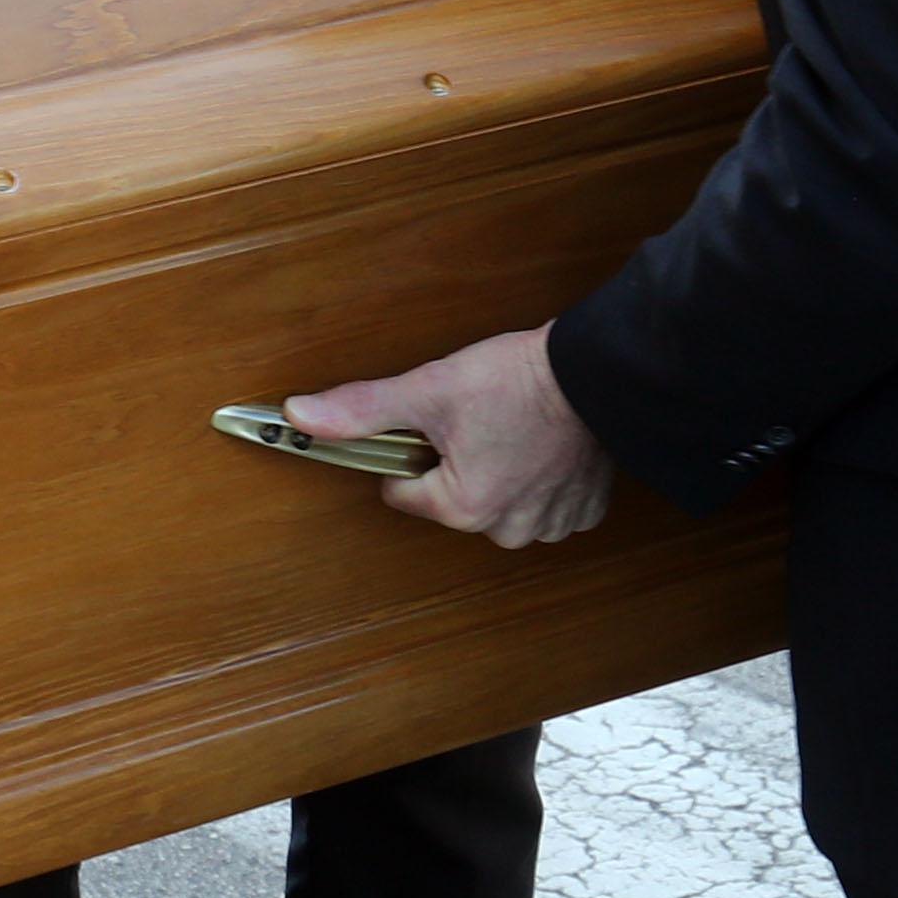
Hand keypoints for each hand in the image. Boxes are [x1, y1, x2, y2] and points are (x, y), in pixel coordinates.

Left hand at [295, 328, 617, 548]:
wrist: (596, 371)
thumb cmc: (518, 381)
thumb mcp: (430, 388)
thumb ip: (362, 409)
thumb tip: (300, 417)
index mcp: (463, 506)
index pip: (403, 490)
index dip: (412, 453)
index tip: (437, 424)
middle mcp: (507, 527)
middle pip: (452, 501)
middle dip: (458, 465)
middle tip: (479, 421)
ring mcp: (549, 522)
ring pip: (499, 506)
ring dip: (502, 475)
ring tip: (513, 431)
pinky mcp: (583, 509)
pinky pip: (545, 507)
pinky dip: (540, 482)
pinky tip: (542, 448)